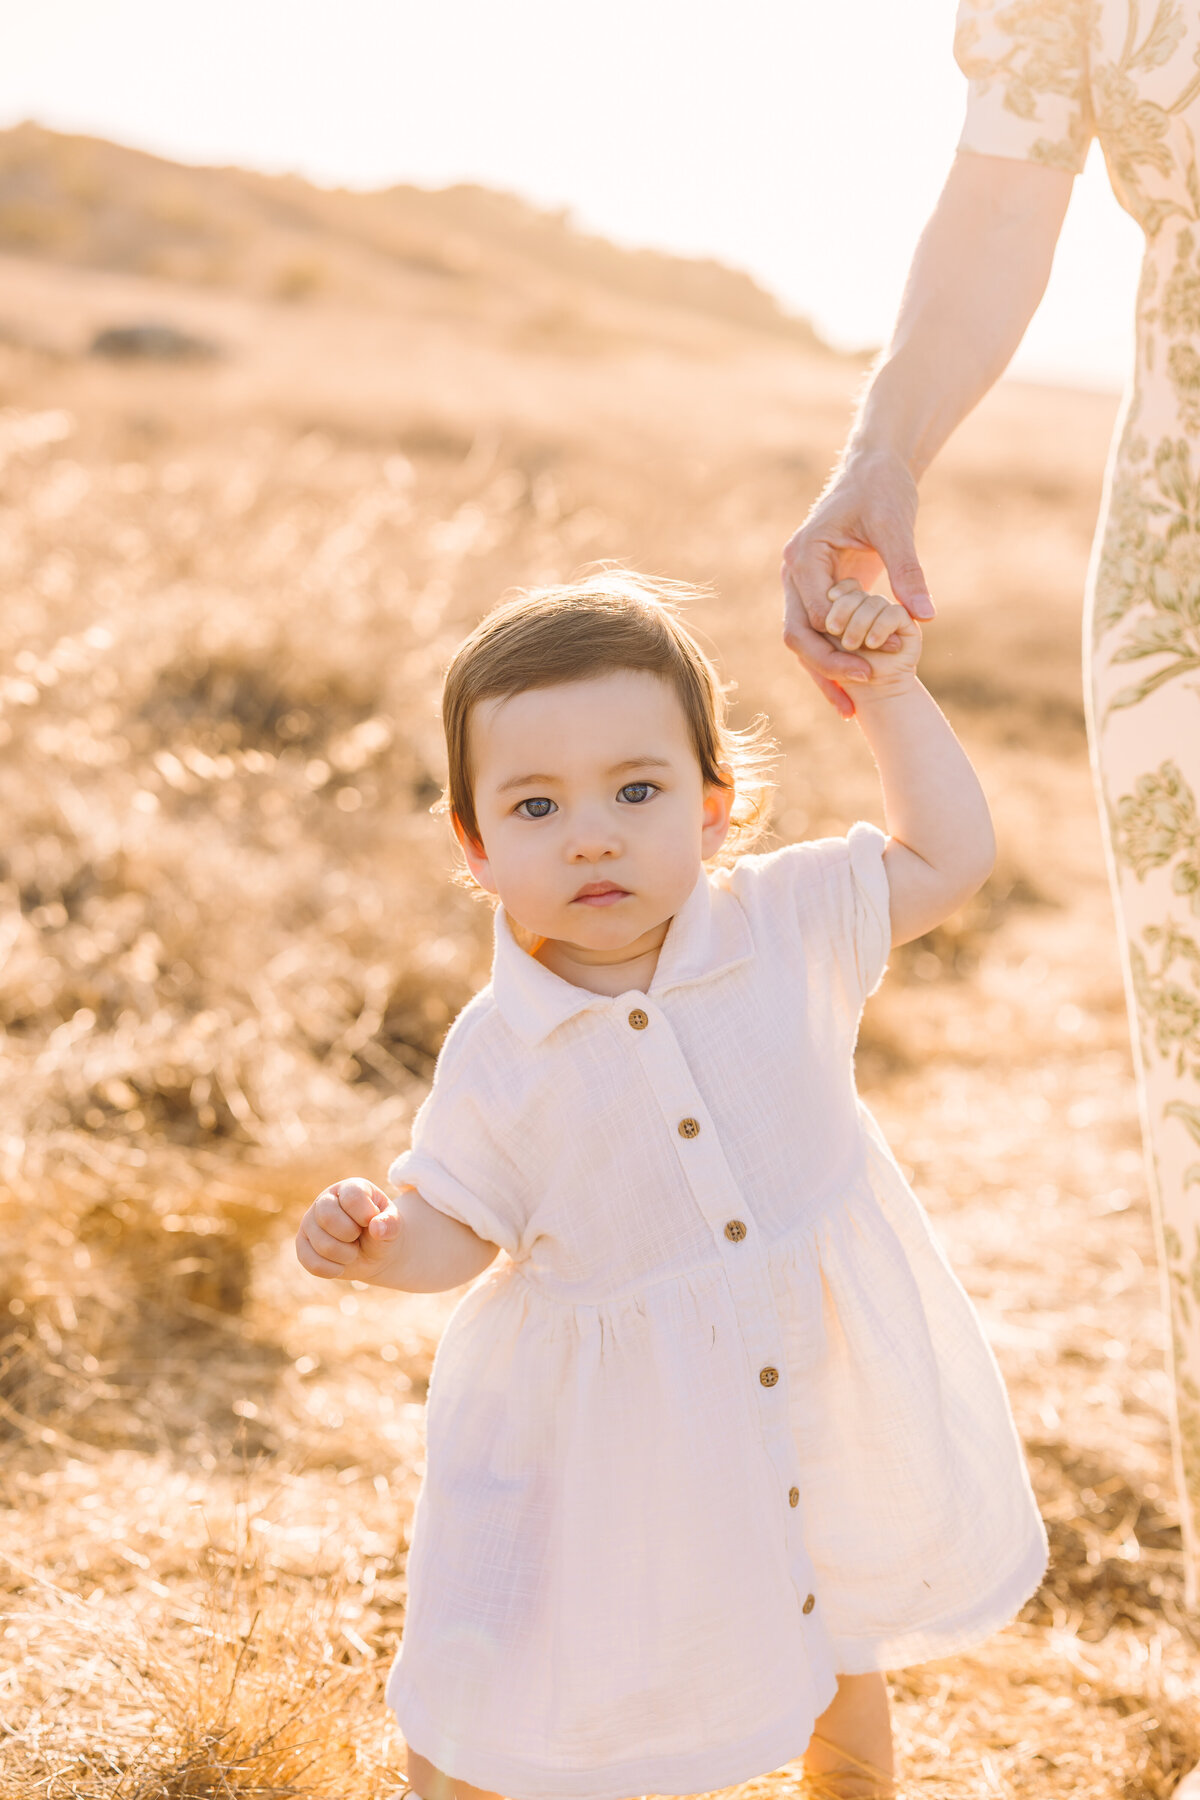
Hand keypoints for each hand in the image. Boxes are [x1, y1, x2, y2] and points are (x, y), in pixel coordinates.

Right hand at [295, 1176, 401, 1282]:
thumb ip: (390, 1224)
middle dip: (351, 1235)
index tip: (373, 1222)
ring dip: (345, 1255)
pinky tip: (341, 1265)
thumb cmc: (382, 1232)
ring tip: (353, 1251)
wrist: (374, 1253)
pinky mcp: (302, 1244)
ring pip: (321, 1244)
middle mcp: (325, 1200)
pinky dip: (332, 1270)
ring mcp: (310, 1222)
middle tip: (359, 1237)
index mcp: (350, 1188)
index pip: (351, 1197)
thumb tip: (377, 1228)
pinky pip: (310, 1262)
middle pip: (327, 1217)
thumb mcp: (393, 1225)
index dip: (365, 1215)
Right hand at [782, 447, 933, 716]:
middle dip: (828, 666)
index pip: (815, 612)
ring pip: (804, 642)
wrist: (873, 471)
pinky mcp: (818, 595)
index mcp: (805, 555)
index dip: (845, 640)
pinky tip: (852, 694)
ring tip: (851, 711)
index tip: (884, 655)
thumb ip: (907, 571)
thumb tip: (925, 618)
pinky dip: (834, 664)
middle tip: (863, 689)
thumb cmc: (882, 490)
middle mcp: (794, 574)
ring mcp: (802, 587)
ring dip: (825, 675)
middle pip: (799, 634)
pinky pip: (820, 637)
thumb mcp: (896, 525)